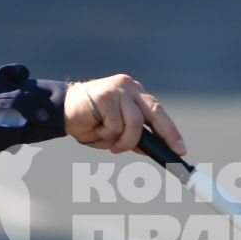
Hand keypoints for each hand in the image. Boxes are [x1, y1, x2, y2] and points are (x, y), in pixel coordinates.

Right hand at [65, 74, 186, 155]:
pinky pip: (116, 124)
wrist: (60, 111)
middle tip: (175, 151)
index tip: (180, 148)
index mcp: (135, 94)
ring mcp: (118, 89)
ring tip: (112, 147)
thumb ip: (133, 137)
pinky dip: (107, 134)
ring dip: (124, 141)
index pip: (157, 112)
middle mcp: (130, 88)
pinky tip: (96, 130)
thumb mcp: (115, 133)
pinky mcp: (106, 95)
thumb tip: (153, 149)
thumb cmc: (89, 122)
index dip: (170, 131)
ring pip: (135, 123)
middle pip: (155, 111)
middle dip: (167, 134)